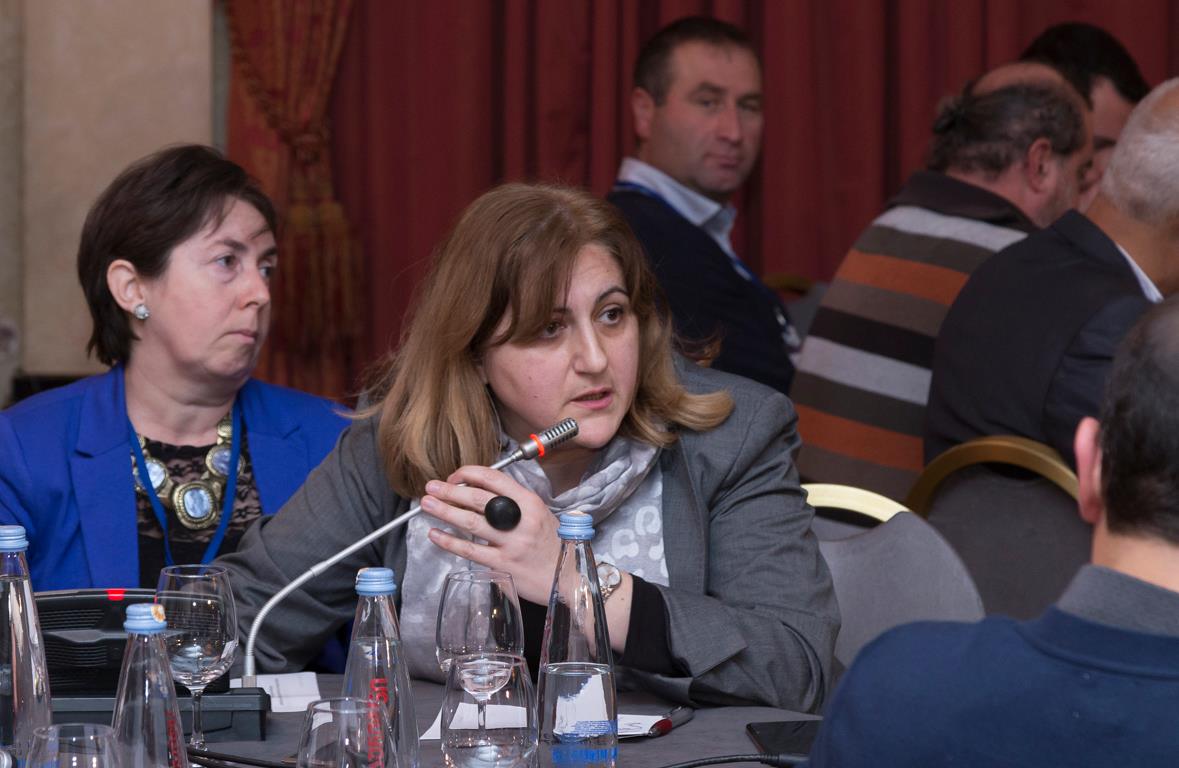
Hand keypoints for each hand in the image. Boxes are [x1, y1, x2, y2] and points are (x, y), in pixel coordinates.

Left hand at [420, 465, 559, 604]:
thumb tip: (479, 490)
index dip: (470, 474)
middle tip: (431, 486)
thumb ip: (514, 502)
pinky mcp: (502, 565)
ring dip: (444, 511)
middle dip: (450, 490)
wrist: (567, 578)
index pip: (494, 479)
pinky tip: (435, 534)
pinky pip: (469, 550)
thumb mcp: (540, 514)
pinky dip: (449, 541)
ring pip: (470, 522)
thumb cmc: (551, 545)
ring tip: (427, 504)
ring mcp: (511, 543)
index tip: (455, 476)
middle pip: (478, 498)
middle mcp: (521, 520)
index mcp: (530, 503)